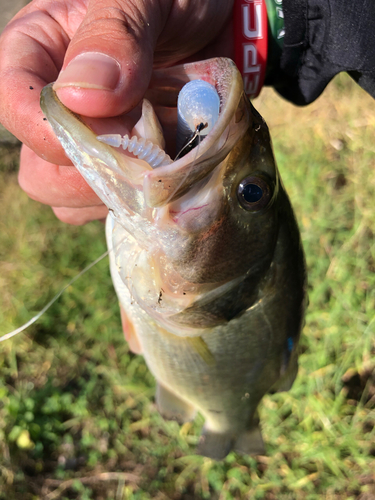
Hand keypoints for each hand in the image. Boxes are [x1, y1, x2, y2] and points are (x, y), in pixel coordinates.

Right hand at [0, 0, 233, 224]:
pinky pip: (109, 207)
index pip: (16, 104)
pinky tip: (169, 176)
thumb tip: (82, 98)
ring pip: (72, 198)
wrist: (225, 25)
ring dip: (119, 194)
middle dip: (90, 175)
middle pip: (40, 170)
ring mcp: (91, 144)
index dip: (50, 133)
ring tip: (164, 159)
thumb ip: (115, 35)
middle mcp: (59, 107)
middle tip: (144, 156)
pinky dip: (140, 203)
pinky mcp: (122, 168)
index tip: (107, 138)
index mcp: (42, 52)